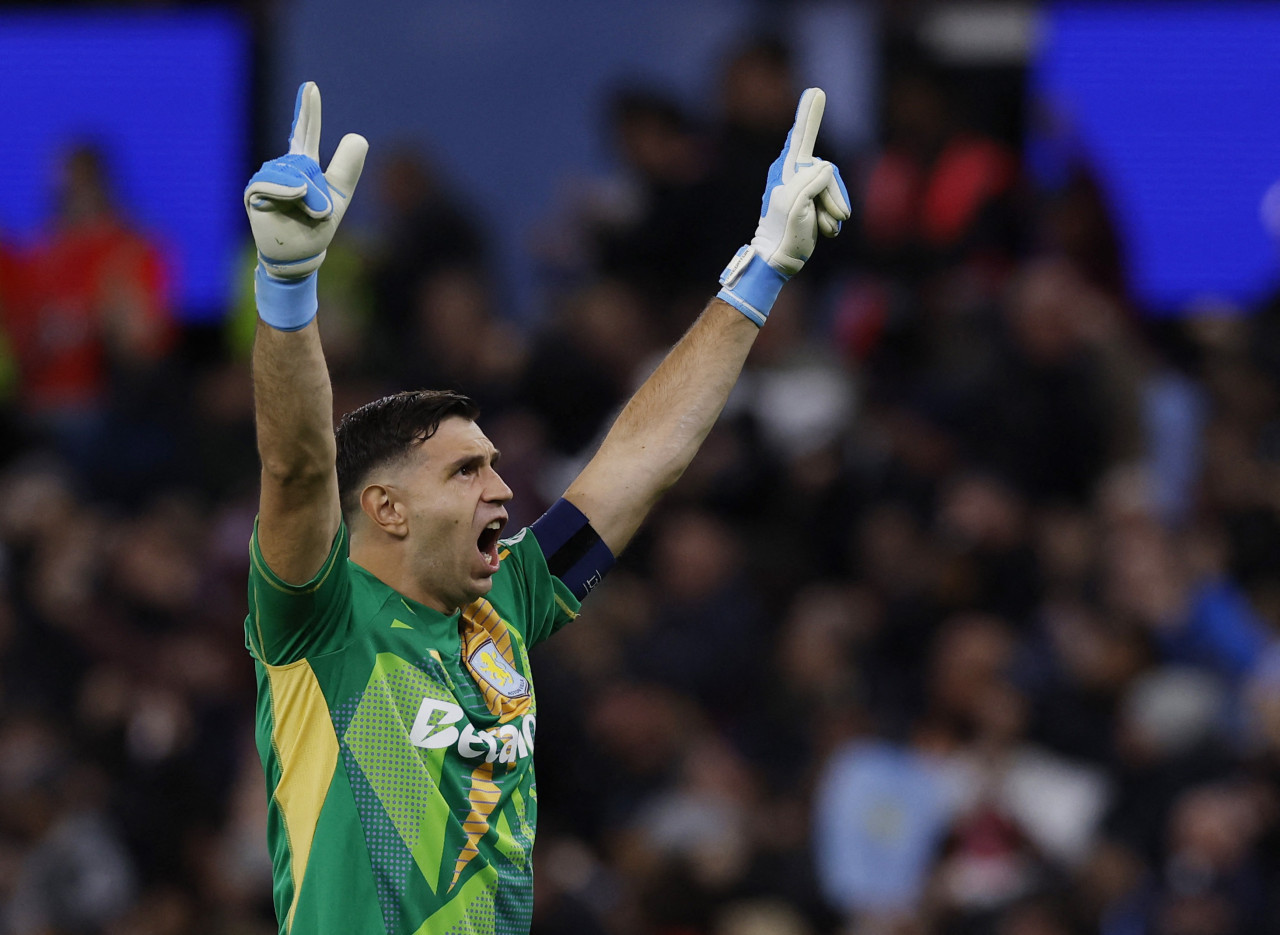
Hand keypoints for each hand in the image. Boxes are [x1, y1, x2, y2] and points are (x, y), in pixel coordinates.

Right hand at [244, 82, 367, 279]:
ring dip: (308, 193)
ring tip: (311, 211)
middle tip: (319, 190)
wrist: (300, 255)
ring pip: (293, 171)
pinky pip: (271, 181)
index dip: (308, 111)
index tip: (311, 87)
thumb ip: (347, 169)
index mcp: (304, 167)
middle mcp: (284, 168)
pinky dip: (287, 188)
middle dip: (316, 169)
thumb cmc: (316, 228)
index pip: (306, 133)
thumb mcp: (339, 198)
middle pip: (304, 156)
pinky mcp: (255, 192)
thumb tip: (359, 136)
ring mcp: (268, 178)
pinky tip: (296, 195)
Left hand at [717, 88, 849, 325]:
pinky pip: (834, 200)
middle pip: (828, 171)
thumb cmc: (784, 233)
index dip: (810, 115)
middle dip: (835, 195)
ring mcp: (803, 187)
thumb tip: (825, 168)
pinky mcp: (812, 201)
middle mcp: (793, 174)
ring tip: (823, 227)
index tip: (816, 91)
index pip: (800, 138)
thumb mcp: (797, 204)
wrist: (780, 260)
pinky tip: (823, 229)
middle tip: (833, 217)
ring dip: (834, 210)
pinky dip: (833, 217)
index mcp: (785, 171)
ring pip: (834, 187)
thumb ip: (812, 180)